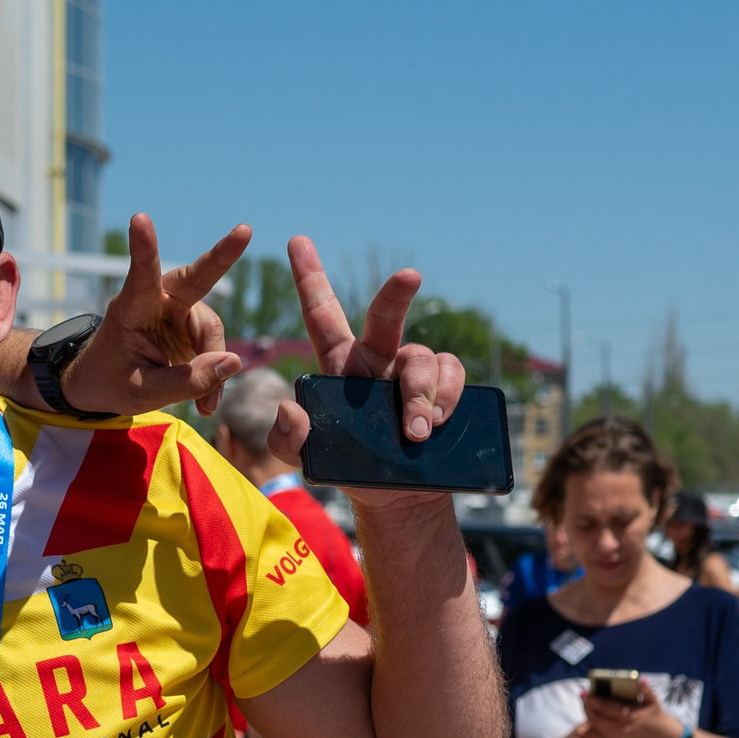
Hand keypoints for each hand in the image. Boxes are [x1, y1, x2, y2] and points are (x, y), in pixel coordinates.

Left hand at [53, 213, 250, 416]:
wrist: (100, 386)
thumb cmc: (109, 382)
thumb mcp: (142, 393)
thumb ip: (186, 381)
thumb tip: (234, 363)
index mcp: (131, 308)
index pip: (140, 276)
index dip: (144, 249)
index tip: (139, 219)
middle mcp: (158, 301)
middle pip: (196, 278)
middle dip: (221, 256)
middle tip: (245, 231)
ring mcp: (178, 313)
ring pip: (211, 330)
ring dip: (212, 367)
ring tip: (206, 405)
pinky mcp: (191, 328)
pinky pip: (214, 348)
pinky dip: (214, 375)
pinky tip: (207, 403)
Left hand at [265, 240, 468, 487]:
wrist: (397, 496)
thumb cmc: (349, 468)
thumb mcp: (309, 459)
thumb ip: (287, 439)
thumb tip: (288, 408)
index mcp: (341, 365)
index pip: (321, 314)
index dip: (309, 278)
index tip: (296, 241)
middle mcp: (379, 358)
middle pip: (386, 315)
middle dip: (396, 293)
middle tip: (409, 276)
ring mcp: (413, 372)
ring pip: (422, 358)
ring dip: (421, 392)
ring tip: (416, 431)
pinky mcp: (444, 389)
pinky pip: (452, 374)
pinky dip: (446, 396)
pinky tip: (438, 421)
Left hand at [579, 676, 684, 737]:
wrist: (658, 734)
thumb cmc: (654, 713)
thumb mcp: (653, 700)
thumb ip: (646, 690)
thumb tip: (640, 680)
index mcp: (630, 717)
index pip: (607, 708)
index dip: (594, 700)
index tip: (586, 691)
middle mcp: (621, 728)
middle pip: (596, 718)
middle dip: (587, 706)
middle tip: (582, 695)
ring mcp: (617, 735)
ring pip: (595, 725)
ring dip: (588, 713)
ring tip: (585, 701)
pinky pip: (599, 730)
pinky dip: (592, 720)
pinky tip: (590, 711)